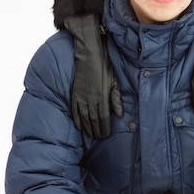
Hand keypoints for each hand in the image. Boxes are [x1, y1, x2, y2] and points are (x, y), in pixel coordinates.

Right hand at [64, 14, 122, 138]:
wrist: (89, 56)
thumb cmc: (104, 68)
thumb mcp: (114, 82)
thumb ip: (116, 99)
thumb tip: (119, 114)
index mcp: (102, 96)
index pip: (103, 117)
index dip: (105, 128)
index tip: (106, 135)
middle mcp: (91, 99)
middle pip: (93, 120)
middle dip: (96, 131)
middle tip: (99, 138)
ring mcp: (81, 97)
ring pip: (84, 117)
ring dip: (87, 128)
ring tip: (91, 135)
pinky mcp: (74, 93)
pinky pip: (74, 110)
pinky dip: (77, 120)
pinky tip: (79, 126)